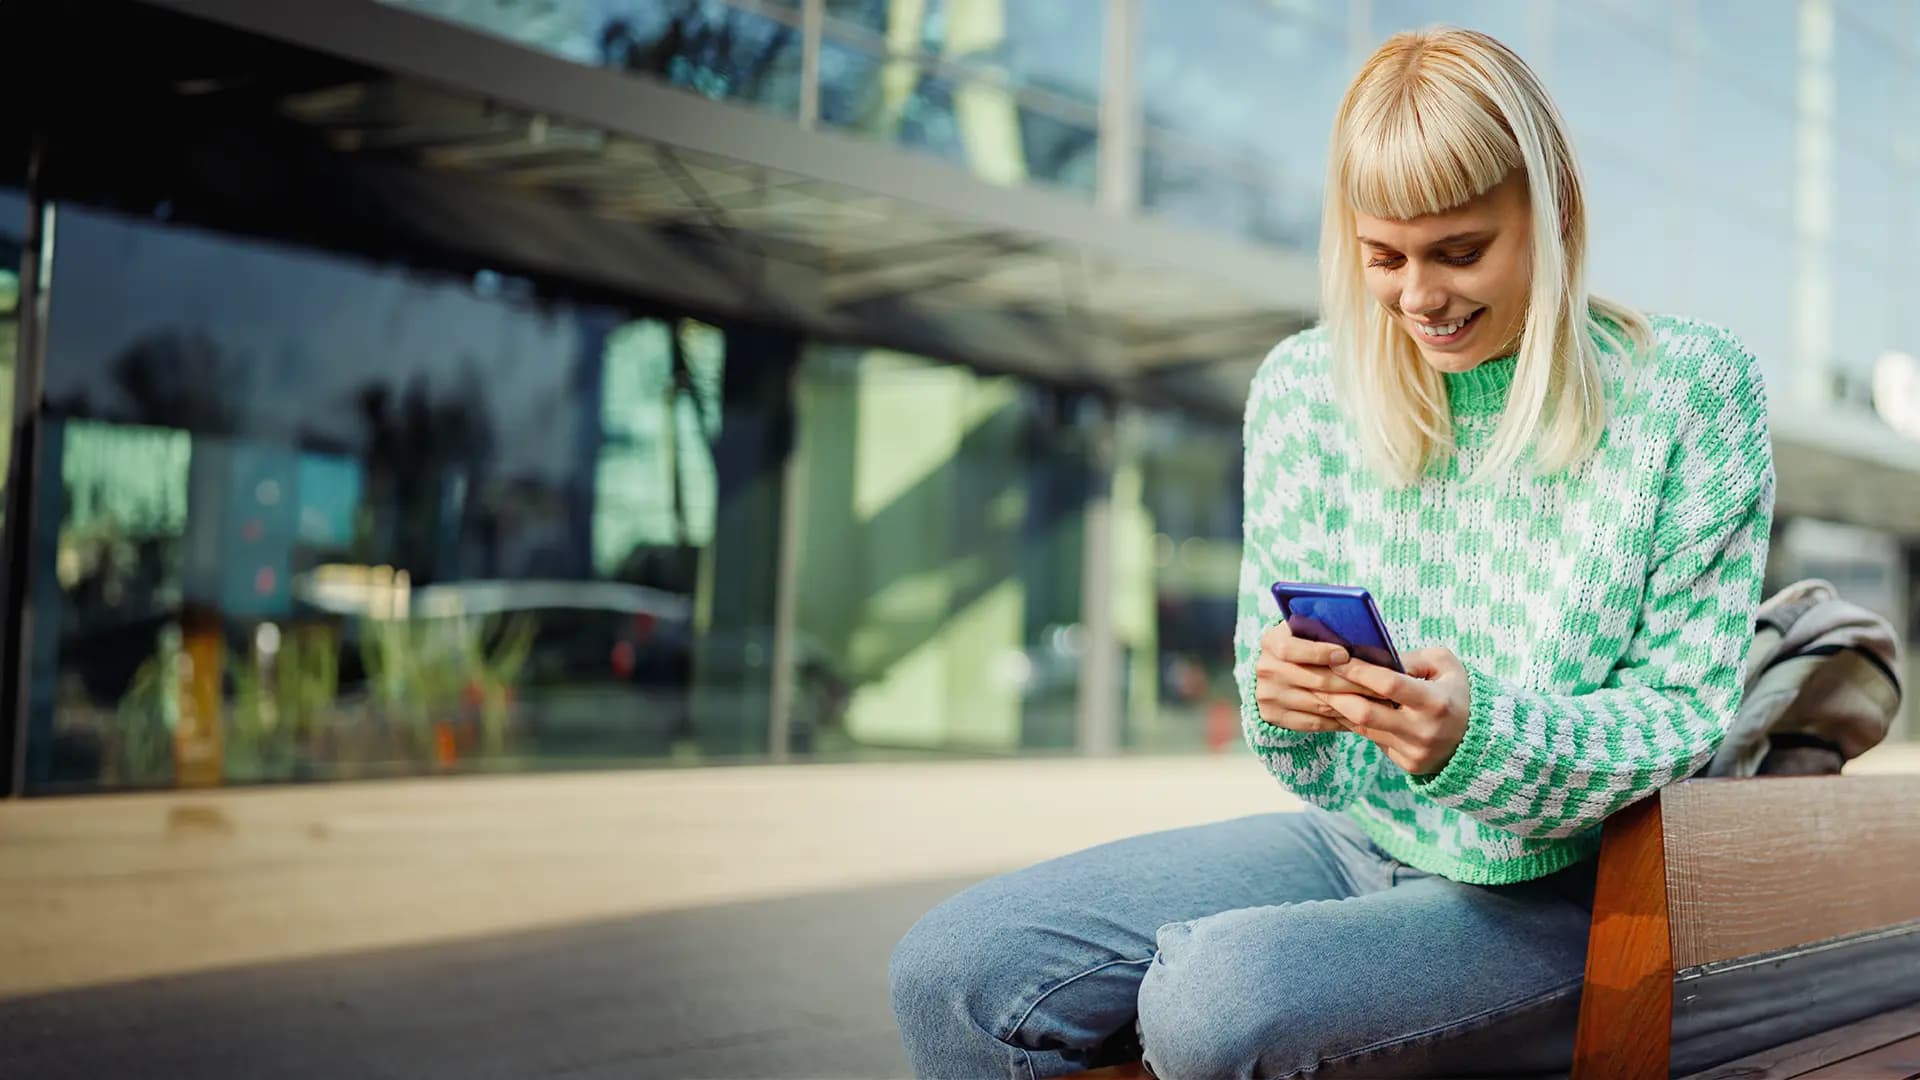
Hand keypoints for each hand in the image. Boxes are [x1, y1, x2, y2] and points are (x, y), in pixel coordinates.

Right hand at [1254, 621, 1379, 732]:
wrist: (1277, 670)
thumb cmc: (1305, 644)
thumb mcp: (1307, 631)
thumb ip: (1326, 632)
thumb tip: (1360, 639)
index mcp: (1271, 642)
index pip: (1290, 649)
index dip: (1319, 652)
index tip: (1346, 655)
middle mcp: (1266, 669)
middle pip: (1314, 680)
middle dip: (1352, 683)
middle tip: (1381, 685)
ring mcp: (1268, 695)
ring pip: (1319, 704)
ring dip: (1352, 704)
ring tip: (1377, 702)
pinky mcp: (1274, 716)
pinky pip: (1315, 723)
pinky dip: (1339, 720)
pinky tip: (1359, 715)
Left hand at [1313, 647, 1471, 775]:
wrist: (1477, 739)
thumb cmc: (1455, 692)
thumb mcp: (1445, 666)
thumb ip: (1412, 658)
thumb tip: (1374, 655)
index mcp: (1436, 703)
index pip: (1389, 685)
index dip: (1359, 670)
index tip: (1336, 657)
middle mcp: (1424, 731)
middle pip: (1366, 713)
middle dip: (1337, 694)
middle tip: (1315, 678)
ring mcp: (1415, 752)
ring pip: (1364, 728)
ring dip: (1340, 709)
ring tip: (1321, 690)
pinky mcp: (1408, 765)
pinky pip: (1373, 741)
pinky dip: (1357, 724)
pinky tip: (1343, 708)